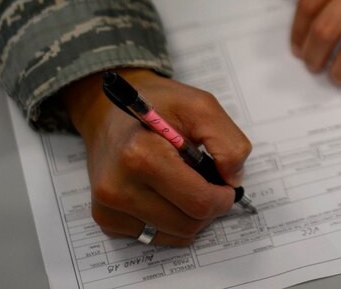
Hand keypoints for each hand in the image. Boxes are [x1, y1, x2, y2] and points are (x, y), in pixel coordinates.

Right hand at [62, 68, 251, 247]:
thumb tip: (233, 180)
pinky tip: (164, 192)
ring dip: (191, 215)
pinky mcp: (106, 219)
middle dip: (209, 206)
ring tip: (185, 182)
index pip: (198, 202)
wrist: (107, 111)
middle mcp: (118, 188)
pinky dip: (170, 220)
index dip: (222, 197)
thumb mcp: (200, 107)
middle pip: (189, 224)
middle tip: (207, 181)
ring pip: (175, 236)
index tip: (225, 184)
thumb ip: (228, 143)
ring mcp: (109, 208)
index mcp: (140, 156)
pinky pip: (155, 236)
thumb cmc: (155, 105)